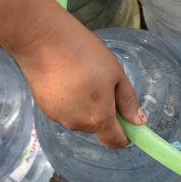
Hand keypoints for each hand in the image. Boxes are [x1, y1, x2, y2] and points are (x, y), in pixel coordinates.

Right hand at [10, 14, 146, 148]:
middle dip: (104, 112)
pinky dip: (70, 100)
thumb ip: (128, 101)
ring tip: (81, 77)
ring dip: (86, 106)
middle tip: (101, 83)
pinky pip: (65, 110)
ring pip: (81, 118)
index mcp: (98, 118)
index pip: (115, 142)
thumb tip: (138, 122)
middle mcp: (77, 124)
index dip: (125, 135)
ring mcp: (58, 117)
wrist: (42, 39)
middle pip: (98, 127)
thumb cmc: (85, 53)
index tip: (127, 119)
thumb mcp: (116, 74)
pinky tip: (66, 78)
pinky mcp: (44, 108)